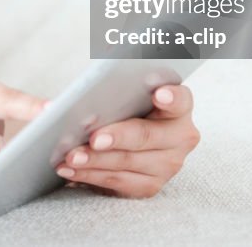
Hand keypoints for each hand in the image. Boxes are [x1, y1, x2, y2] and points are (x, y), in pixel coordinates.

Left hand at [54, 85, 198, 197]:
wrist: (123, 135)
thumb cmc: (122, 102)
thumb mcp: (120, 84)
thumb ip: (113, 74)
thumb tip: (94, 65)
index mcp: (179, 106)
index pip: (181, 99)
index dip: (172, 97)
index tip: (158, 94)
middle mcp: (180, 137)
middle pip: (147, 136)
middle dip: (118, 137)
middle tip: (94, 137)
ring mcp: (167, 164)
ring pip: (128, 162)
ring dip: (96, 160)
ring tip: (70, 155)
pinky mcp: (149, 185)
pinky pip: (117, 182)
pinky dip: (91, 175)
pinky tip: (70, 168)